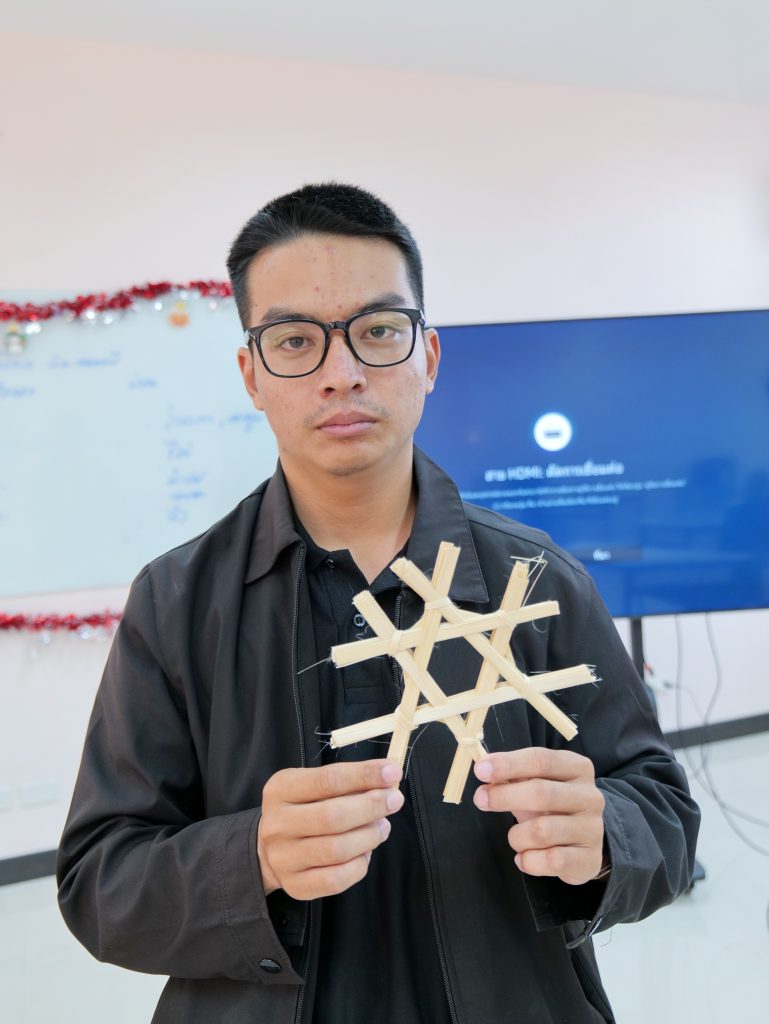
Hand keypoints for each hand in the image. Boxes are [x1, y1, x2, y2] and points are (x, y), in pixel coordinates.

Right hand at [257, 759, 403, 899]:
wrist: (269, 848)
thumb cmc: (302, 809)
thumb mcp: (313, 785)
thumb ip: (347, 782)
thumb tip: (387, 778)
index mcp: (281, 790)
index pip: (328, 780)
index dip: (364, 775)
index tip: (392, 772)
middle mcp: (277, 824)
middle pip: (333, 817)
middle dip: (372, 806)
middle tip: (394, 800)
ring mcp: (283, 858)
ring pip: (337, 850)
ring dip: (369, 836)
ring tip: (382, 826)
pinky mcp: (295, 885)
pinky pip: (337, 879)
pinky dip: (359, 864)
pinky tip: (365, 851)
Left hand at [473, 748, 605, 885]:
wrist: (584, 842)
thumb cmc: (552, 806)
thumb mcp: (537, 784)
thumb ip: (514, 776)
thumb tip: (485, 771)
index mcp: (577, 768)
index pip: (541, 760)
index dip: (508, 764)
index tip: (480, 770)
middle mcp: (590, 796)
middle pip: (542, 793)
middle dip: (504, 796)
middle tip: (480, 800)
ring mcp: (592, 829)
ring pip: (542, 831)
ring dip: (516, 836)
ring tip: (515, 838)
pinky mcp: (590, 859)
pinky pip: (551, 861)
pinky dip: (529, 861)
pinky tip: (524, 857)